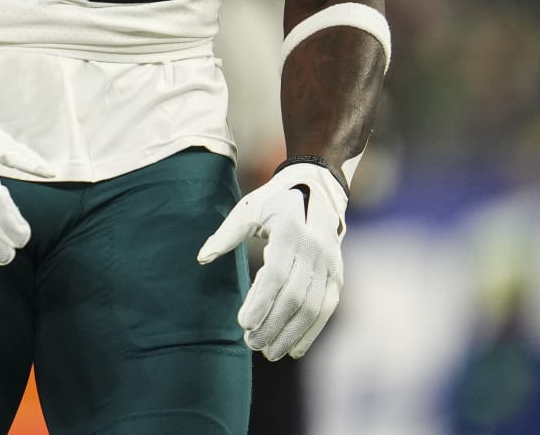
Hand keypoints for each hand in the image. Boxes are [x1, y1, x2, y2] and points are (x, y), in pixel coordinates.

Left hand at [197, 159, 347, 359]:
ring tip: (268, 351)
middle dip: (272, 324)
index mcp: (291, 231)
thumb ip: (227, 233)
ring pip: (312, 308)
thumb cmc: (275, 201)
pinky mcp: (337, 275)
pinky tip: (294, 349)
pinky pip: (326, 309)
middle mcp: (315, 249)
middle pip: (294, 296)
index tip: (243, 323)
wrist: (318, 188)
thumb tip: (202, 258)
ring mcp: (330, 263)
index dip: (260, 301)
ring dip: (290, 334)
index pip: (275, 274)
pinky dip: (311, 332)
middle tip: (250, 343)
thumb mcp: (249, 208)